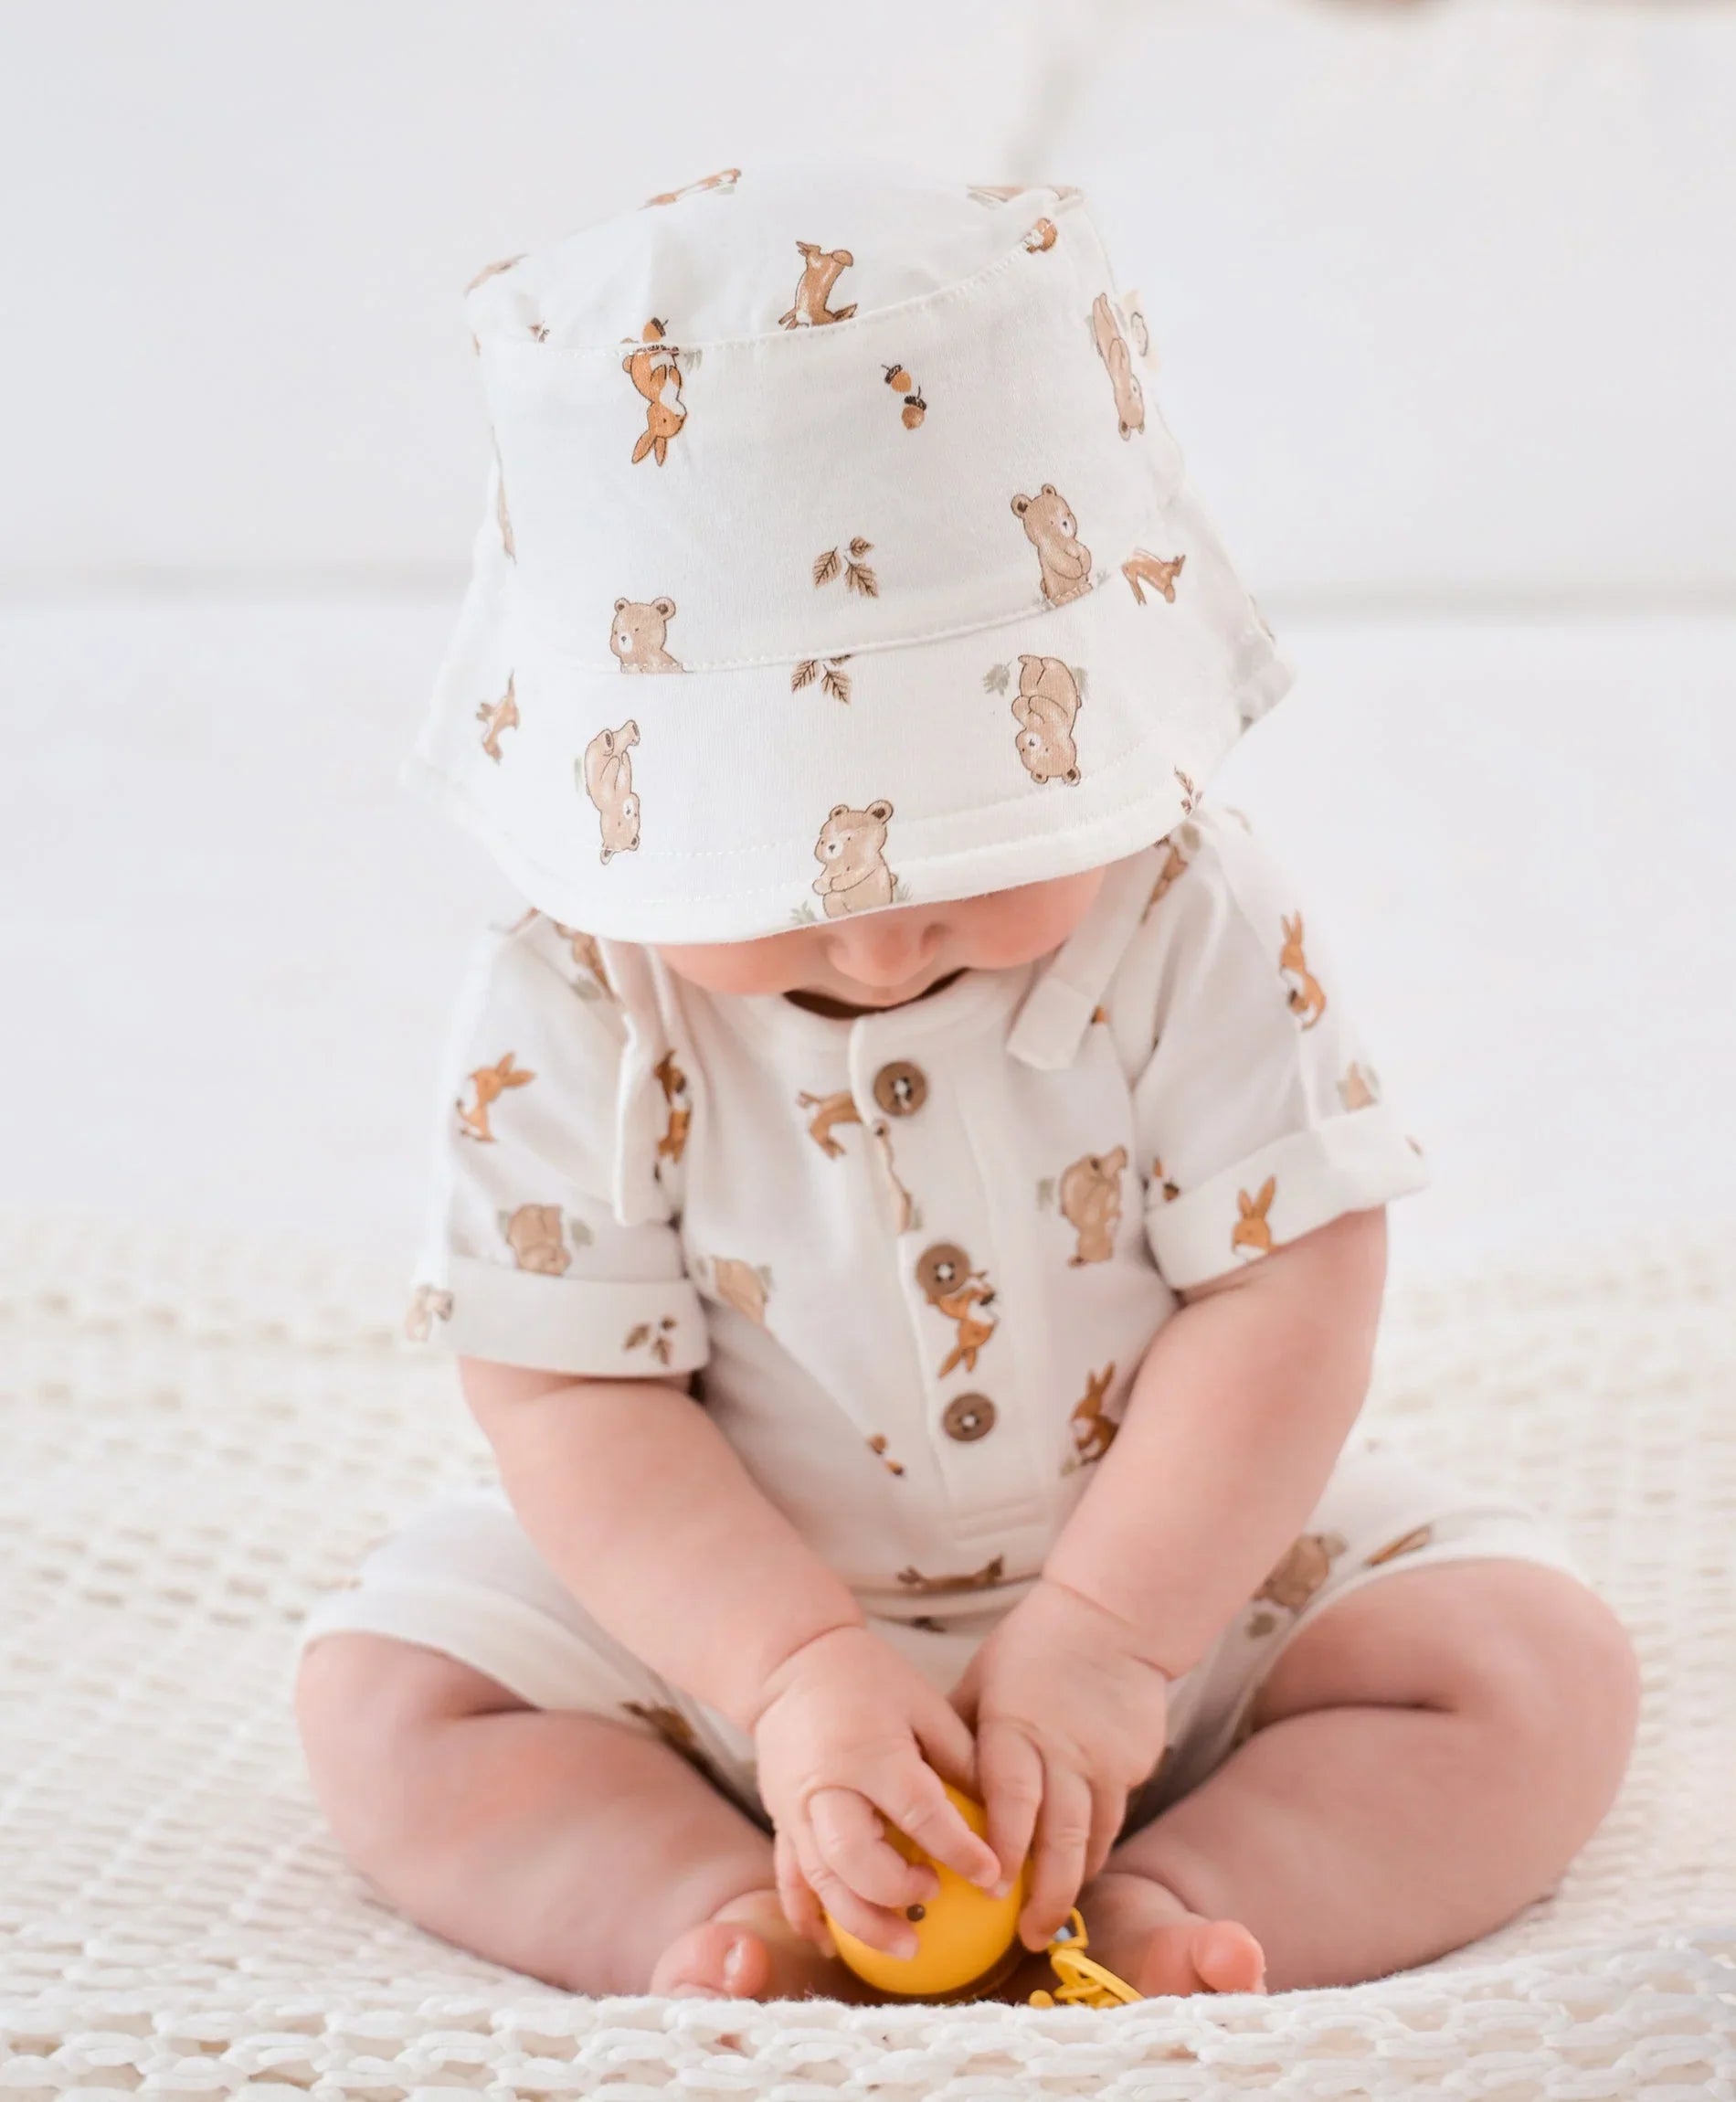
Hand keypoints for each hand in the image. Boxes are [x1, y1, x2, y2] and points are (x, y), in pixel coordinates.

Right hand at [751, 1622, 1005, 1958]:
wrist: (790, 1664)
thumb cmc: (869, 1678)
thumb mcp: (923, 1703)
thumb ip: (959, 1758)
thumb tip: (1001, 1814)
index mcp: (871, 1752)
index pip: (919, 1811)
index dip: (959, 1849)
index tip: (993, 1877)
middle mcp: (828, 1787)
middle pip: (857, 1857)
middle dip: (899, 1891)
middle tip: (935, 1897)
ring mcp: (797, 1809)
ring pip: (823, 1881)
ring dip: (862, 1922)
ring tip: (904, 1945)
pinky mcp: (780, 1822)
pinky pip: (789, 1879)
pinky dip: (808, 1916)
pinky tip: (833, 1944)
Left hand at [951, 1576, 1170, 1948]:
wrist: (1109, 1620)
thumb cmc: (1031, 1648)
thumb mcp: (981, 1681)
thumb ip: (955, 1734)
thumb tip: (915, 1784)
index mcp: (1016, 1727)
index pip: (1011, 1799)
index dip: (1004, 1850)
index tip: (991, 1891)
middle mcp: (1063, 1750)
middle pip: (1060, 1834)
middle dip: (1046, 1892)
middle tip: (1028, 1936)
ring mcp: (1104, 1761)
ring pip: (1092, 1838)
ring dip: (1073, 1882)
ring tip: (1050, 1920)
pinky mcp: (1133, 1765)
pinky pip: (1112, 1821)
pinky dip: (1094, 1851)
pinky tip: (1077, 1872)